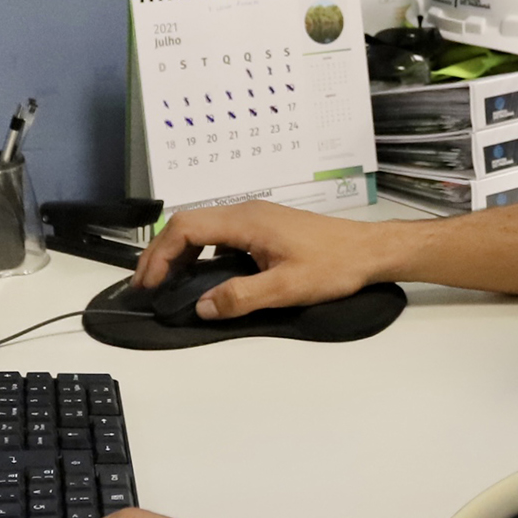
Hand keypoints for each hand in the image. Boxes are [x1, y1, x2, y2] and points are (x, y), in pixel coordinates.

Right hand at [132, 200, 398, 318]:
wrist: (370, 251)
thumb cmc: (334, 266)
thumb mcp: (286, 288)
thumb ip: (240, 297)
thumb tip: (202, 306)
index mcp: (246, 221)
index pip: (186, 228)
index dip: (160, 255)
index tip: (149, 283)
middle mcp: (246, 212)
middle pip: (189, 224)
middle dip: (162, 253)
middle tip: (147, 285)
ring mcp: (256, 218)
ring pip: (204, 229)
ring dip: (181, 253)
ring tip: (168, 283)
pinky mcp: (265, 228)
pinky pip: (221, 235)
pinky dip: (202, 254)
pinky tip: (203, 277)